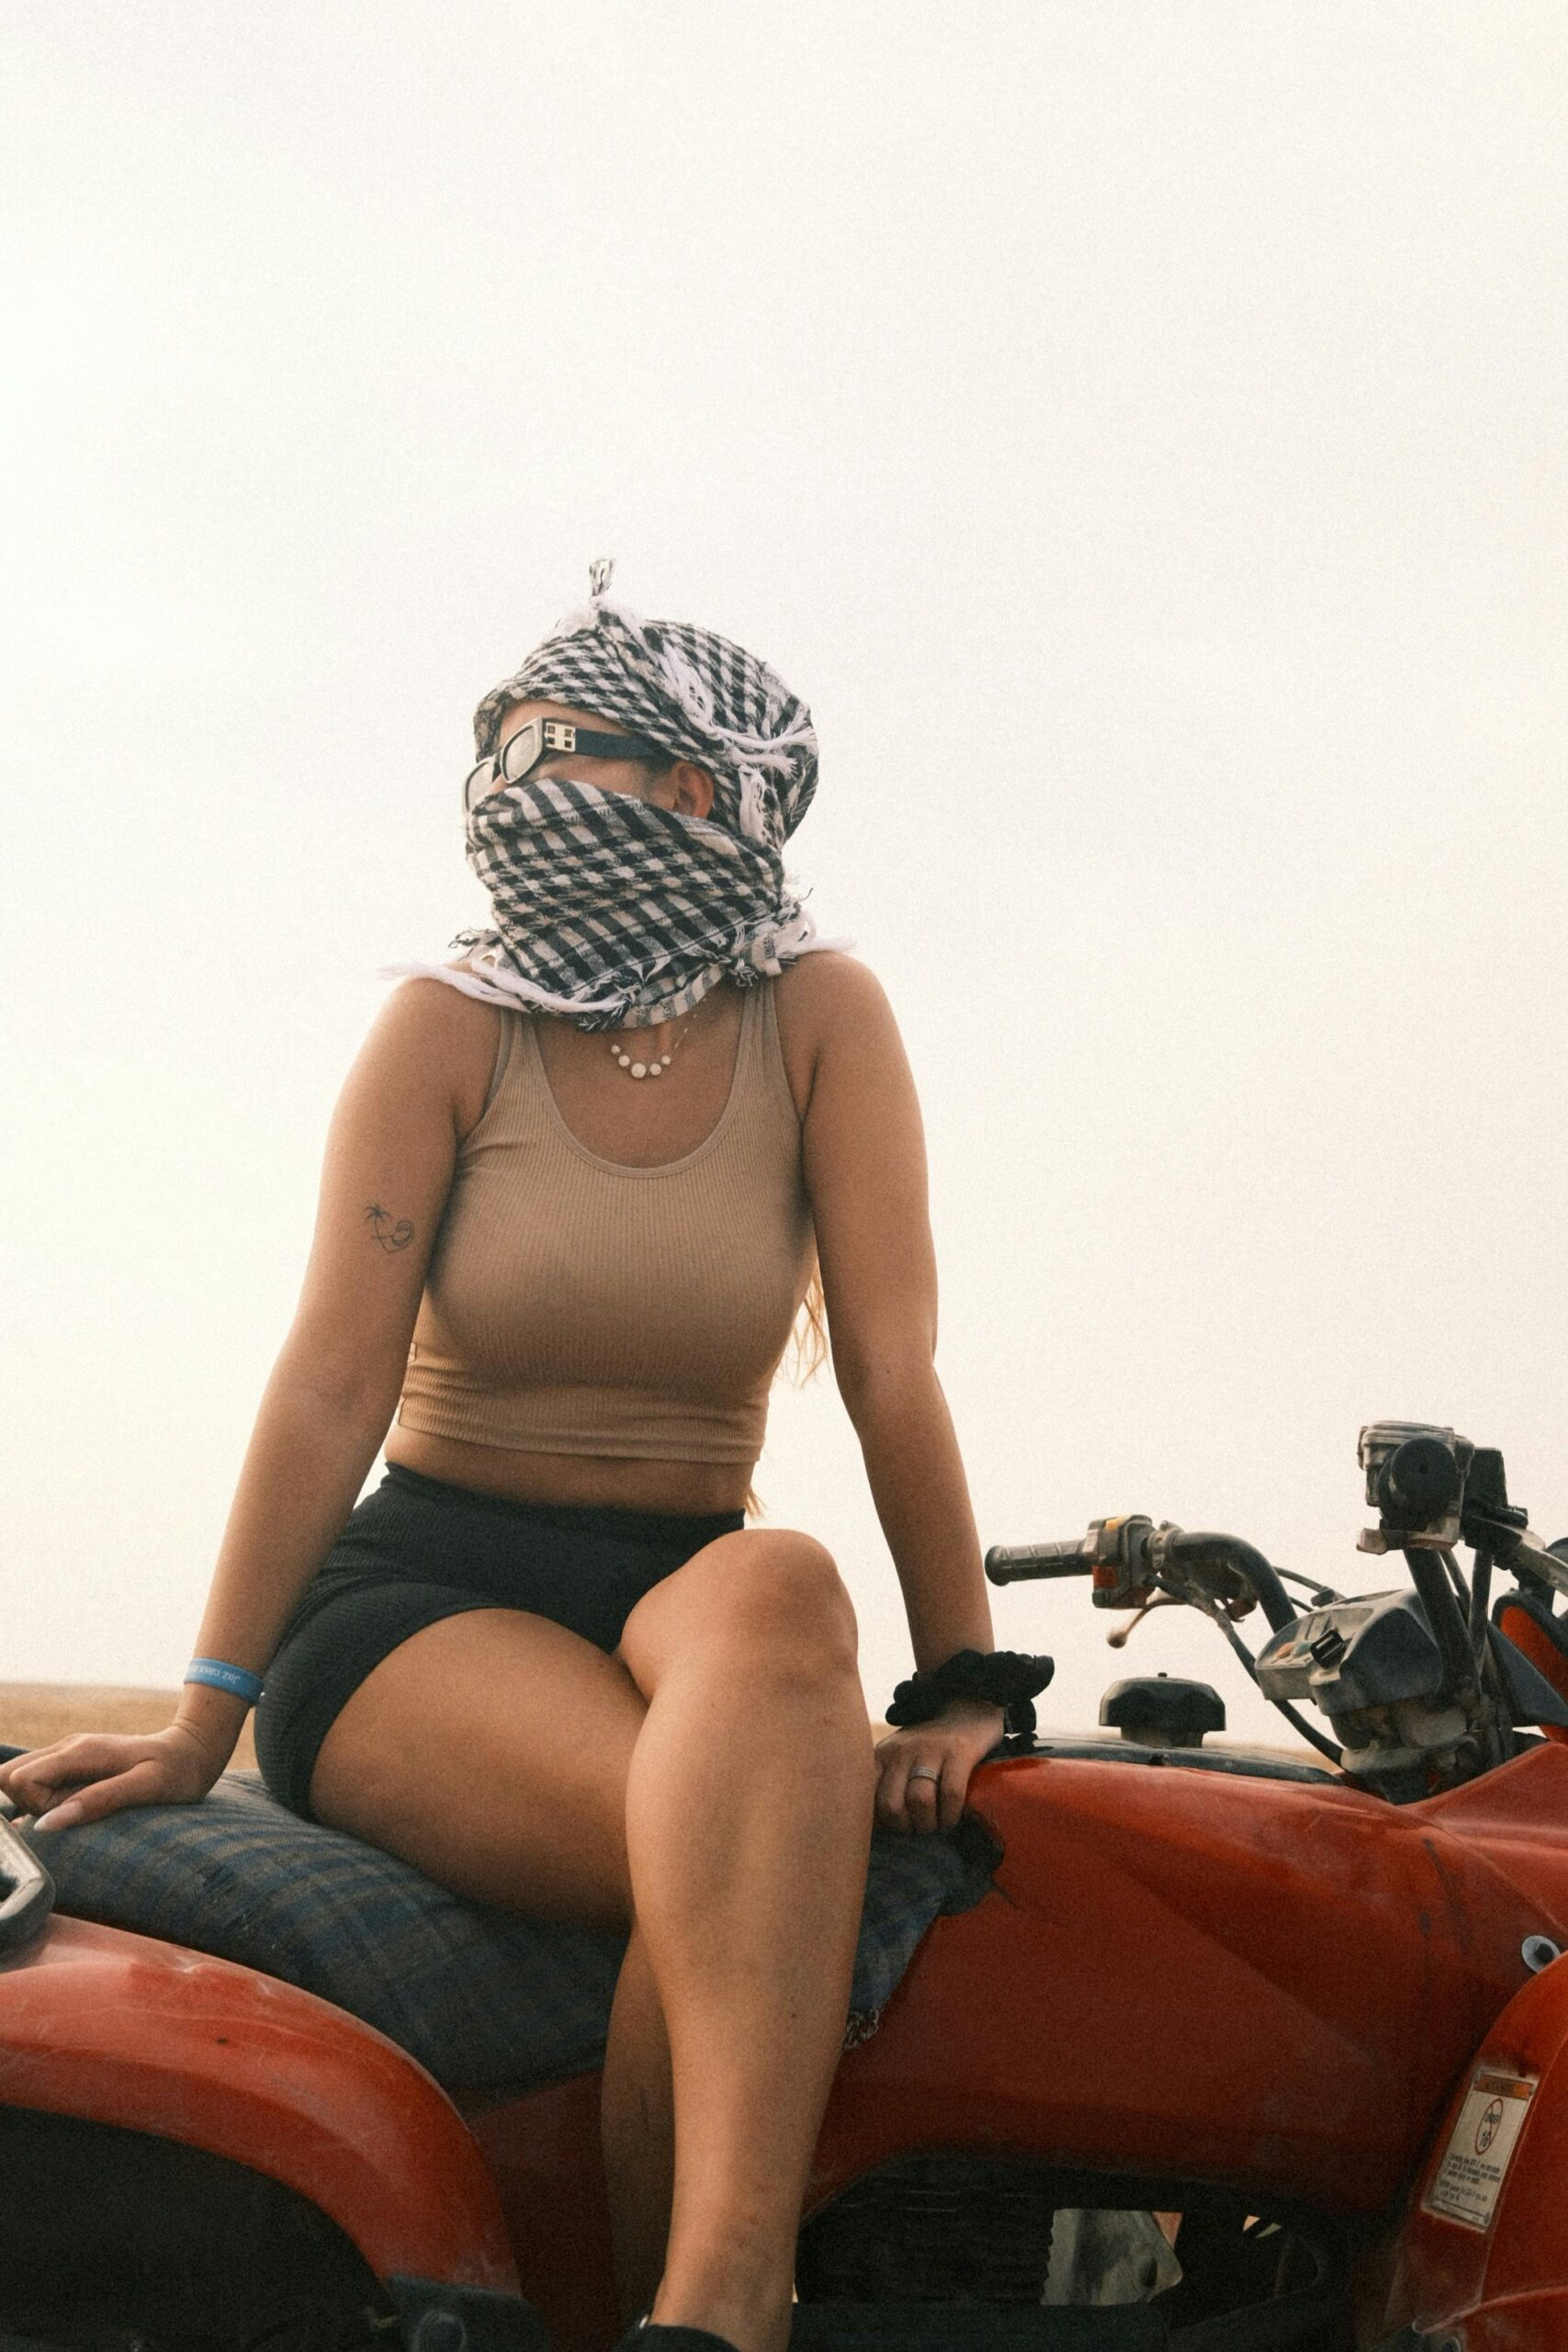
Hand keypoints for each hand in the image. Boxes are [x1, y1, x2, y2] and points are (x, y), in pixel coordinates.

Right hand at [0, 1722, 224, 1832]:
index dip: (36, 1807)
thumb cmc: (176, 1771)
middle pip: (10, 1776)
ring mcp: (68, 1754)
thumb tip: (47, 1824)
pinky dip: (38, 1800)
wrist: (194, 1751)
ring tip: (70, 1813)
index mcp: (80, 1752)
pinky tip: (63, 1813)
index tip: (70, 1815)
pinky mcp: (73, 1764)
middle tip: (66, 1815)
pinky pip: (36, 1781)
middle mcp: (67, 1748)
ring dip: (32, 1803)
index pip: (22, 1780)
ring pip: (19, 1777)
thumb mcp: (146, 1788)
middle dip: (25, 1804)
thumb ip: (98, 1800)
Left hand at [874, 1699, 1005, 1835]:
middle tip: (916, 1831)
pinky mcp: (958, 1751)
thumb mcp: (898, 1759)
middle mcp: (901, 1750)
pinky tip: (951, 1819)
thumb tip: (872, 1828)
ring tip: (934, 1828)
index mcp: (882, 1755)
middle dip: (904, 1828)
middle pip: (891, 1804)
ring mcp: (930, 1749)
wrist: (966, 1712)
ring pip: (919, 1800)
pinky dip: (950, 1815)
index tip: (891, 1829)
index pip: (865, 1795)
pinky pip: (950, 1793)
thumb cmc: (928, 1749)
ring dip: (928, 1825)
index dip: (877, 1822)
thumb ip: (885, 1784)